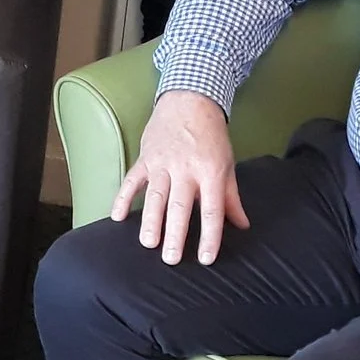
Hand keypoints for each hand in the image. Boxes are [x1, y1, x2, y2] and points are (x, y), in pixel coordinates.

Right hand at [112, 90, 247, 264]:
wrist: (189, 101)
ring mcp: (163, 163)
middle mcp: (186, 169)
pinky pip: (132, 181)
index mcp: (211, 172)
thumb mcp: (227, 164)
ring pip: (155, 196)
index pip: (212, 210)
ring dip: (150, 221)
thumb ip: (231, 197)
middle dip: (175, 234)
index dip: (209, 236)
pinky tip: (117, 217)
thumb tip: (242, 225)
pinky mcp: (145, 158)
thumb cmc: (211, 136)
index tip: (205, 258)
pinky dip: (123, 198)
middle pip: (180, 206)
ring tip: (147, 243)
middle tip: (170, 259)